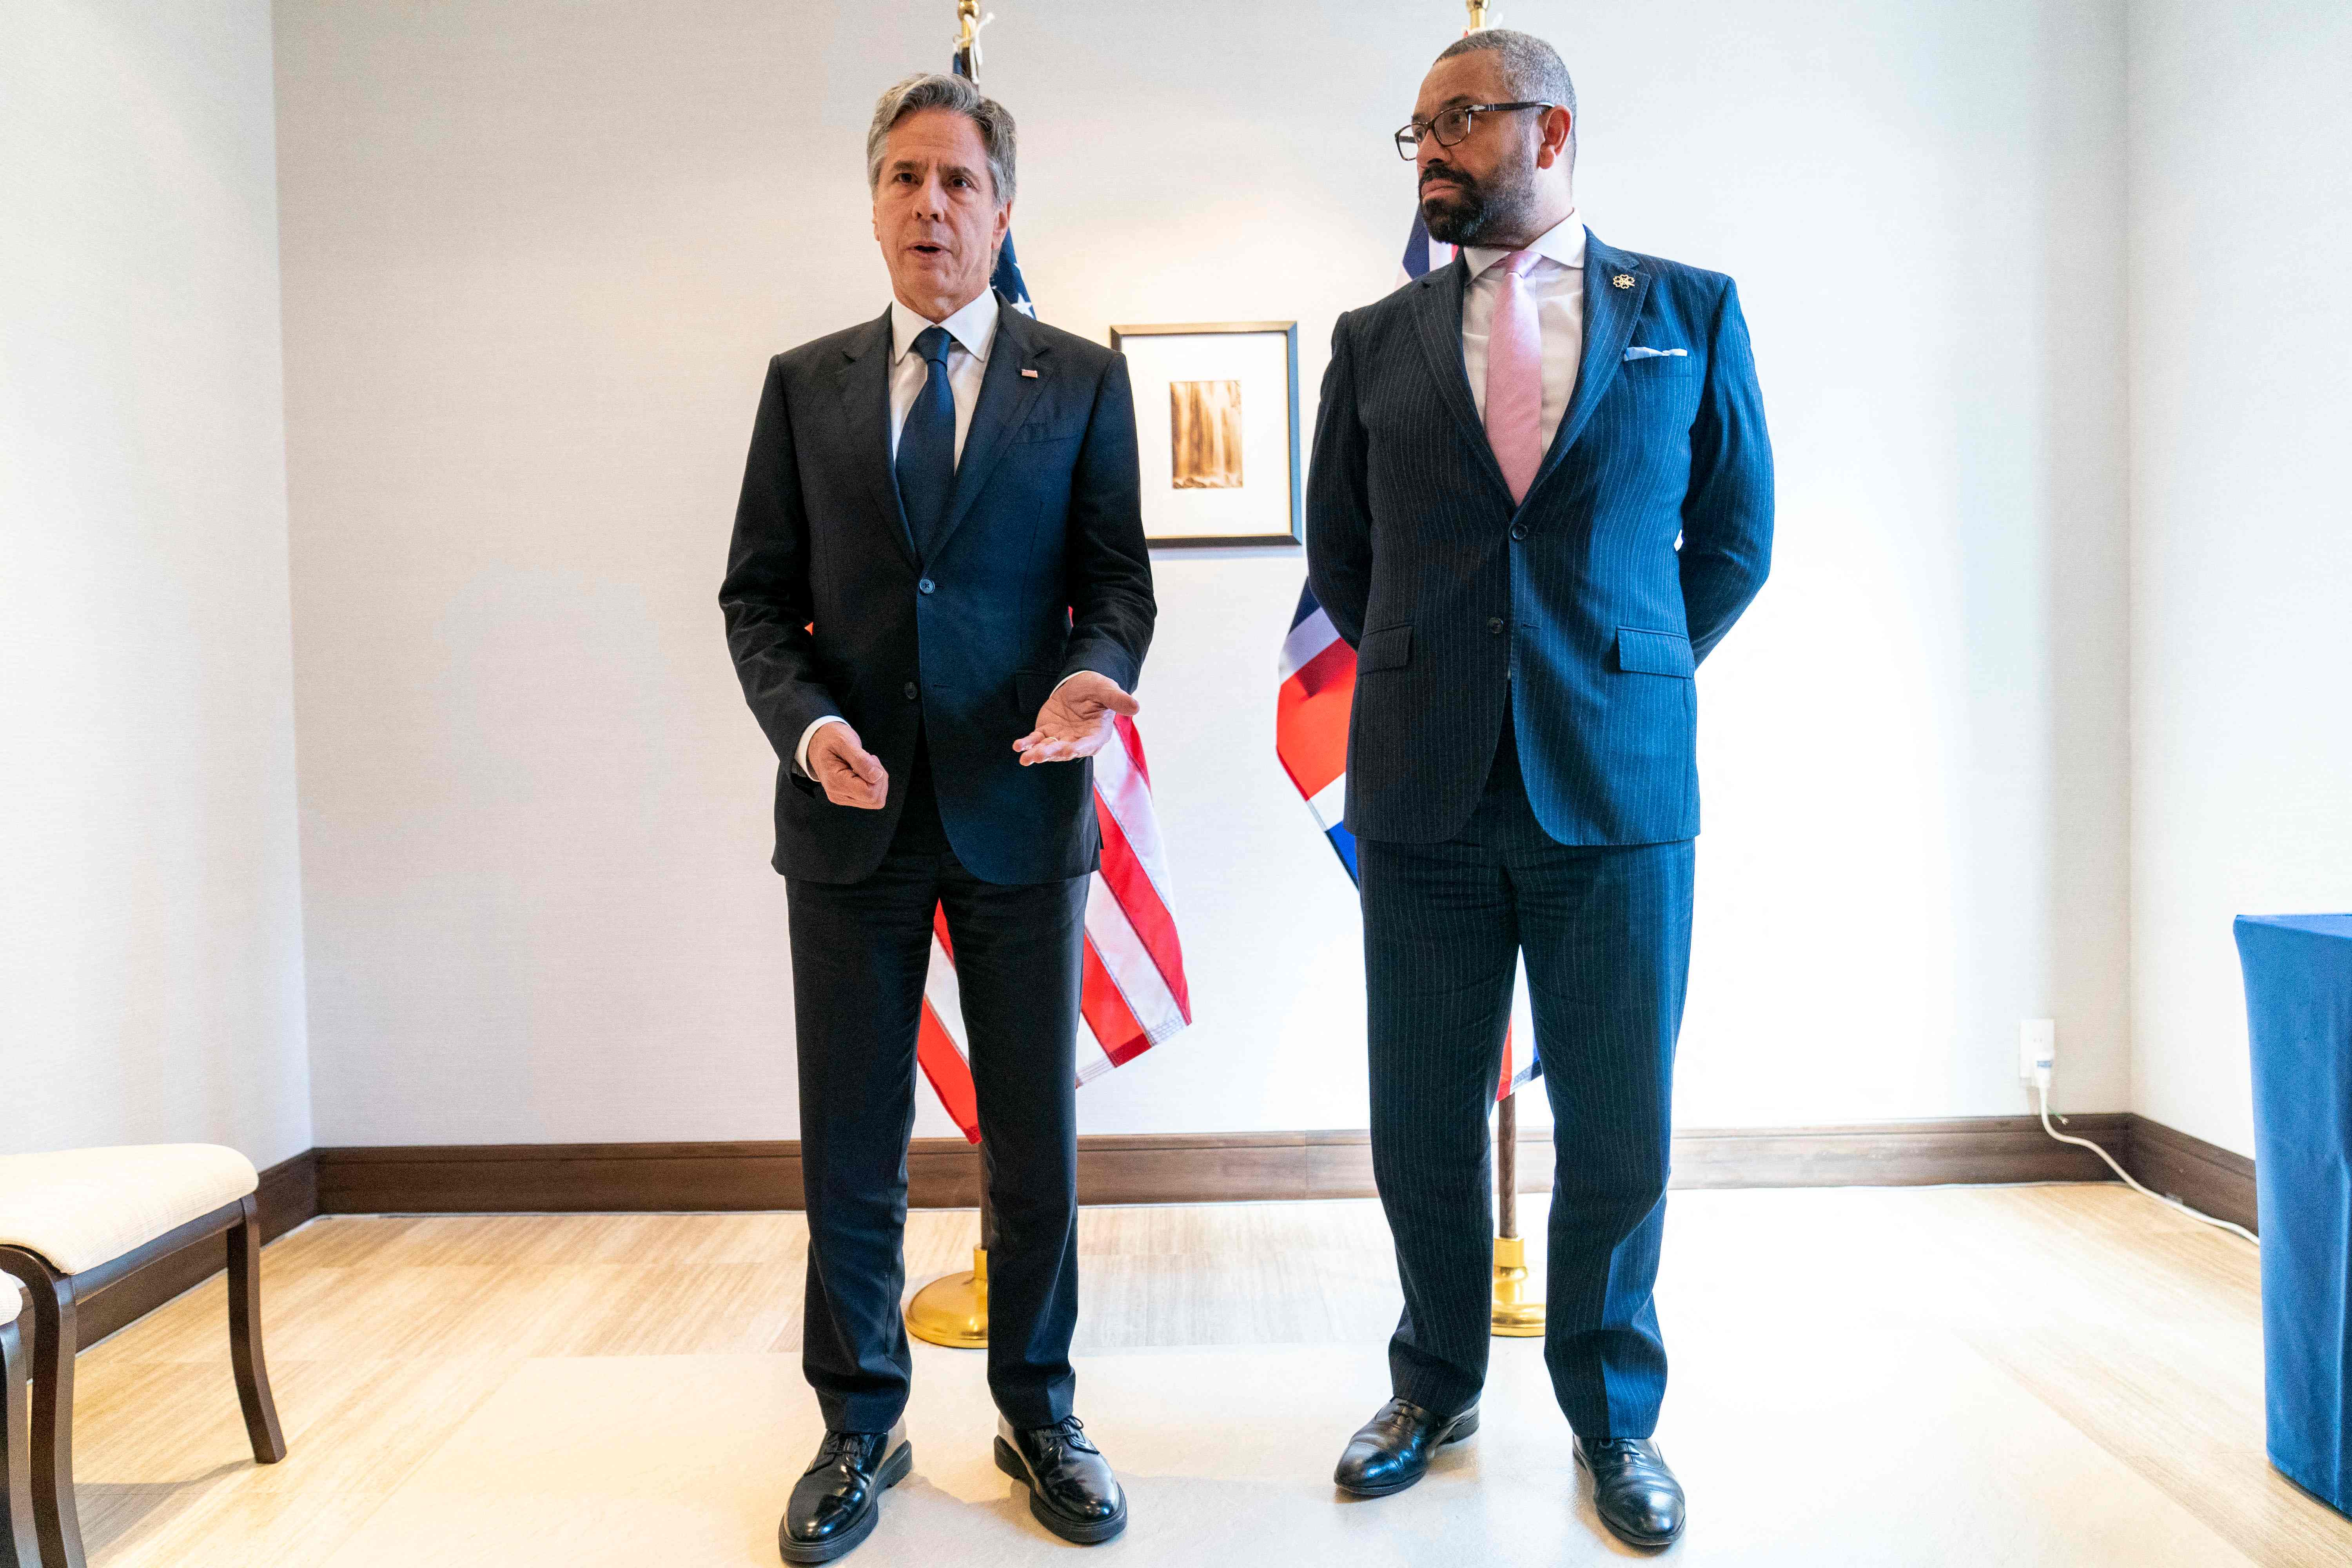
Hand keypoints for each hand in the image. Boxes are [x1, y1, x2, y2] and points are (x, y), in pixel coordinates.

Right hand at [807, 721, 887, 807]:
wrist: (819, 742)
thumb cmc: (830, 739)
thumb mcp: (845, 742)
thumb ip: (861, 760)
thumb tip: (877, 776)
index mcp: (835, 782)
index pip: (869, 793)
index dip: (877, 777)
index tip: (869, 758)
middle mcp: (838, 794)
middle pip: (875, 799)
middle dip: (879, 779)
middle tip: (868, 760)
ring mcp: (843, 797)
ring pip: (875, 800)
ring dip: (878, 781)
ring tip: (864, 764)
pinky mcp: (849, 796)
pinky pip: (871, 797)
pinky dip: (874, 783)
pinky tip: (863, 770)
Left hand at [1014, 671, 1139, 765]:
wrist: (1079, 683)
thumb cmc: (1097, 688)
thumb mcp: (1107, 690)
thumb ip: (1117, 700)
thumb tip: (1136, 707)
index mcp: (1096, 734)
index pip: (1088, 744)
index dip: (1079, 747)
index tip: (1069, 750)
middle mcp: (1079, 741)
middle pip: (1065, 750)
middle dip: (1052, 753)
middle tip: (1039, 755)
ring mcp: (1061, 738)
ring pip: (1049, 749)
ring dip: (1037, 753)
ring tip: (1025, 757)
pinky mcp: (1047, 733)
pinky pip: (1036, 740)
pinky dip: (1027, 744)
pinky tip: (1018, 746)